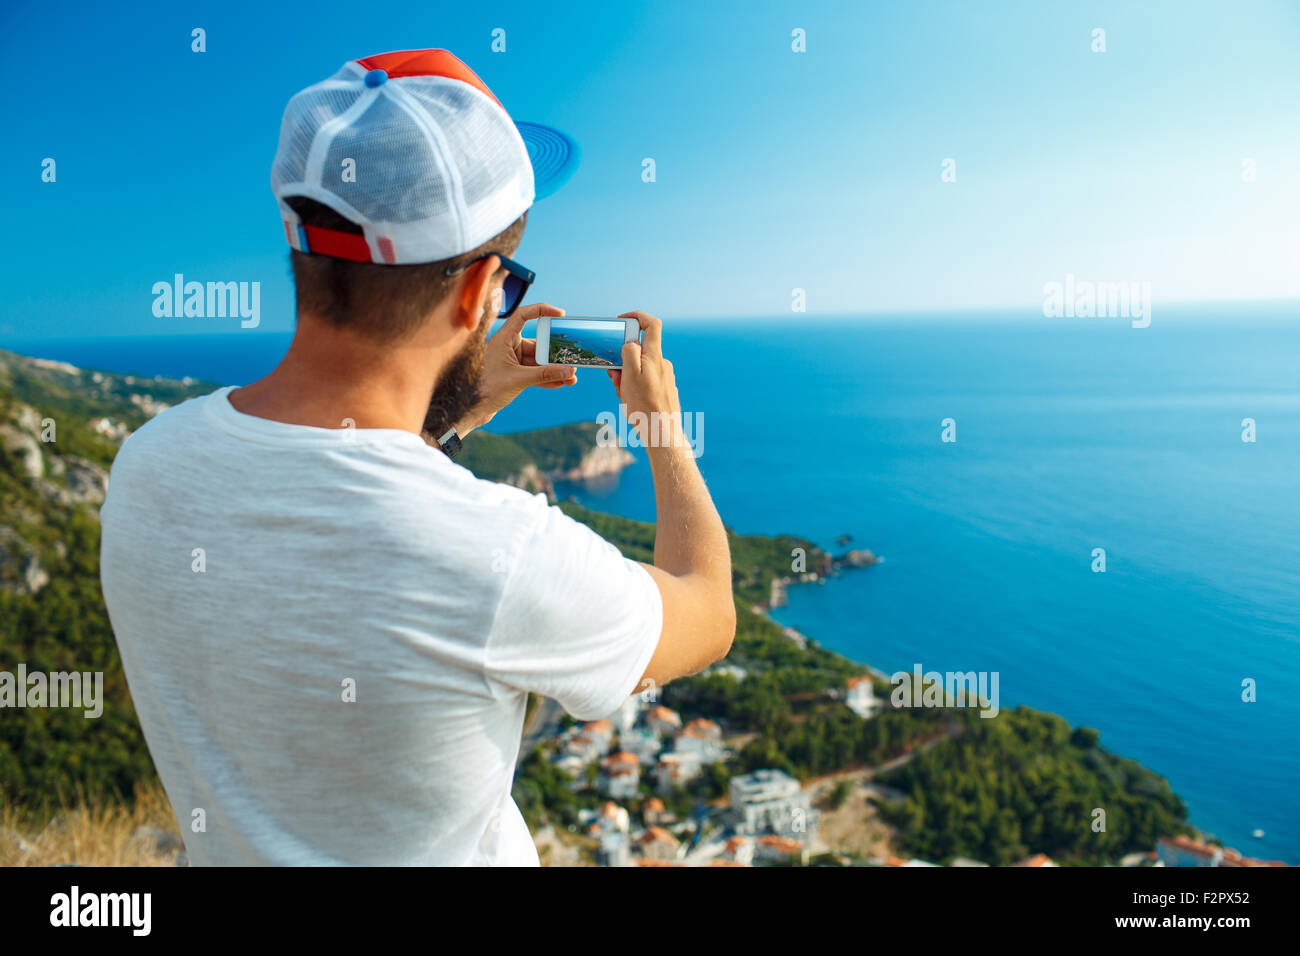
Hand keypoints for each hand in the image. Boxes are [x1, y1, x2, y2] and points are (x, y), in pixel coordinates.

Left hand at [458, 302, 576, 433]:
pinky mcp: (515, 373)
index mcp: (503, 338)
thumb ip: (544, 375)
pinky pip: (535, 372)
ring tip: (571, 377)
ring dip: (554, 369)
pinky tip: (561, 383)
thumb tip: (568, 372)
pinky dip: (547, 377)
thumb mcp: (519, 380)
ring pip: (539, 360)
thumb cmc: (487, 389)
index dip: (542, 310)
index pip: (523, 315)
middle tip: (571, 359)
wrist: (473, 409)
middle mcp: (508, 346)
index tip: (560, 315)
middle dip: (556, 353)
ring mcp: (512, 360)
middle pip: (538, 343)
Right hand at [606, 310, 685, 451]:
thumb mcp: (630, 376)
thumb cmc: (644, 407)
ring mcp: (665, 378)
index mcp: (654, 356)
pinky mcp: (664, 390)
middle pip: (640, 350)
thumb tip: (631, 341)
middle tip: (614, 376)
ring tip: (622, 394)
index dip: (636, 316)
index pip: (651, 324)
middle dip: (623, 358)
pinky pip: (645, 381)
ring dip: (626, 376)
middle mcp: (662, 364)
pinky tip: (631, 402)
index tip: (621, 320)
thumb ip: (629, 353)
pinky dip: (634, 387)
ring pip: (640, 368)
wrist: (662, 434)